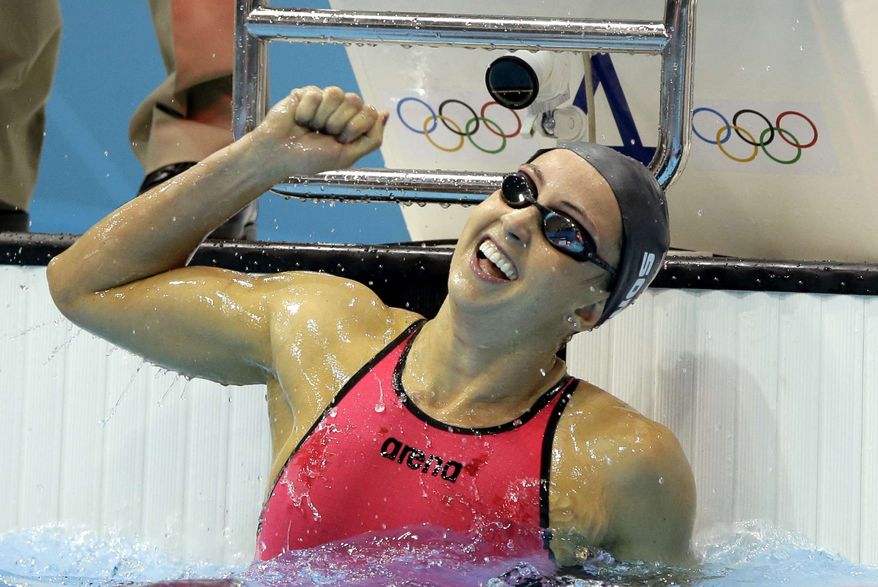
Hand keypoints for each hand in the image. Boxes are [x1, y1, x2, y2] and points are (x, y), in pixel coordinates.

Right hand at [253, 86, 386, 176]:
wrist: (278, 156)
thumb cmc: (310, 159)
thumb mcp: (347, 156)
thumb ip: (372, 138)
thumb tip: (386, 114)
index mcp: (353, 124)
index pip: (370, 112)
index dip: (356, 127)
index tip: (340, 140)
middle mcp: (341, 110)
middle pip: (355, 100)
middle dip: (339, 123)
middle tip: (324, 134)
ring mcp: (324, 100)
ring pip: (337, 93)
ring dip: (322, 117)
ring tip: (311, 127)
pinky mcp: (306, 93)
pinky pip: (316, 93)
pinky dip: (306, 112)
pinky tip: (299, 120)